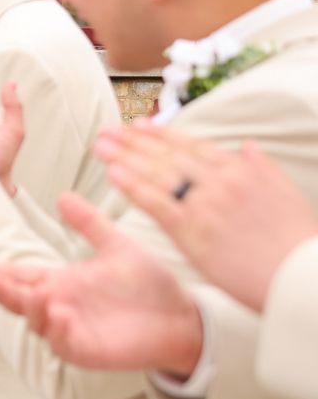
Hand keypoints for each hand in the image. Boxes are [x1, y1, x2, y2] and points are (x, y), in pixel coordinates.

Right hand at [0, 192, 203, 376]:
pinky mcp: (84, 350)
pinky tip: (60, 313)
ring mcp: (68, 330)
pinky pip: (63, 342)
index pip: (20, 275)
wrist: (183, 318)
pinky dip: (58, 329)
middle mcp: (58, 306)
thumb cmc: (151, 287)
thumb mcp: (117, 248)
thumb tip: (64, 196)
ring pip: (35, 320)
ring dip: (27, 307)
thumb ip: (90, 224)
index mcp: (62, 282)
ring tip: (28, 292)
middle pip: (17, 298)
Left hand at [100, 127, 317, 312]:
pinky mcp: (193, 231)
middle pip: (168, 155)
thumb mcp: (286, 193)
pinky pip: (156, 204)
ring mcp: (205, 205)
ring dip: (125, 157)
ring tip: (100, 146)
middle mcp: (220, 181)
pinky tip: (112, 174)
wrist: (300, 273)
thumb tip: (247, 146)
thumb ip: (262, 167)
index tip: (139, 125)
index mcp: (241, 170)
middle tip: (107, 131)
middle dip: (134, 141)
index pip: (192, 146)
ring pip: (157, 174)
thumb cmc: (297, 240)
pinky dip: (132, 186)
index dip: (162, 134)